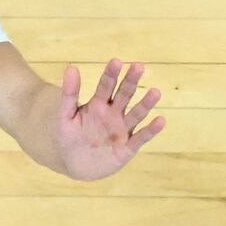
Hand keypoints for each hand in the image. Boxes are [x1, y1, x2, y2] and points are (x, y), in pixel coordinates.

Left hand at [48, 59, 162, 180]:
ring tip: (155, 92)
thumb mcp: (65, 116)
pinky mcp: (128, 148)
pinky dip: (150, 130)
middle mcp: (114, 114)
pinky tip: (160, 120)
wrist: (73, 164)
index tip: (116, 61)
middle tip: (138, 66)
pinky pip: (141, 137)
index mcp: (99, 105)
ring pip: (136, 114)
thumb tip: (71, 67)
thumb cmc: (69, 137)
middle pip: (124, 95)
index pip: (106, 86)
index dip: (110, 75)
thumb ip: (69, 94)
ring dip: (145, 104)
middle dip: (131, 82)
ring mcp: (122, 130)